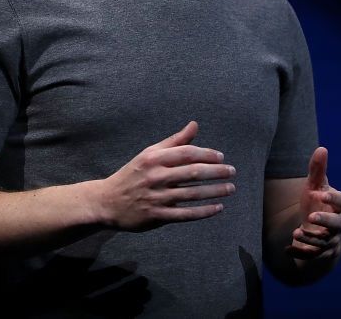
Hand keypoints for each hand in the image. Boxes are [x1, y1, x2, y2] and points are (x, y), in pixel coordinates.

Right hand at [99, 121, 235, 231]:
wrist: (107, 201)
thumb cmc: (133, 174)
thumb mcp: (149, 153)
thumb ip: (174, 141)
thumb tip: (195, 125)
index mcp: (154, 159)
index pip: (187, 153)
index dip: (207, 154)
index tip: (221, 157)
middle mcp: (156, 177)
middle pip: (193, 173)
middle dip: (217, 172)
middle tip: (232, 172)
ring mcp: (157, 197)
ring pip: (192, 194)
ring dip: (215, 191)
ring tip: (230, 189)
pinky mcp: (157, 215)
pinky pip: (185, 214)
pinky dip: (204, 212)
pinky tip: (218, 208)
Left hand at [286, 147, 340, 260]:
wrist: (318, 233)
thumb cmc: (317, 205)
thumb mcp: (315, 188)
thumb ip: (318, 171)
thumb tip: (322, 148)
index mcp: (338, 207)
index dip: (333, 198)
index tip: (320, 193)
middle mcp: (337, 225)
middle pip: (337, 224)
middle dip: (324, 221)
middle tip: (310, 216)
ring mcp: (329, 241)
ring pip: (323, 242)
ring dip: (310, 238)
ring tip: (295, 232)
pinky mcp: (319, 254)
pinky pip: (311, 256)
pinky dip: (299, 254)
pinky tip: (286, 249)